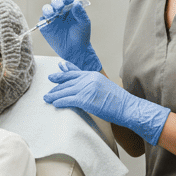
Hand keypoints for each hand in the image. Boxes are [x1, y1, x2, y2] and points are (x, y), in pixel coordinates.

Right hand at [39, 0, 101, 71]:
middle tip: (60, 6)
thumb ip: (81, 13)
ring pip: (47, 8)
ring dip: (49, 8)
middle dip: (57, 1)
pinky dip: (44, 18)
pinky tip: (48, 19)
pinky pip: (42, 19)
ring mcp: (53, 17)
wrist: (74, 50)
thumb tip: (77, 3)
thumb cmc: (81, 35)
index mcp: (72, 7)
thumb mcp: (84, 24)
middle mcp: (61, 10)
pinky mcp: (46, 25)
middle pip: (57, 0)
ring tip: (52, 13)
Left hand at [44, 61, 169, 144]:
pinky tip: (55, 104)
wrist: (128, 107)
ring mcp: (87, 88)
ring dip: (55, 94)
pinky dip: (60, 101)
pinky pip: (68, 99)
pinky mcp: (85, 99)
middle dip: (57, 83)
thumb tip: (88, 90)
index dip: (65, 71)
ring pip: (66, 90)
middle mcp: (89, 79)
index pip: (76, 72)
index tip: (59, 68)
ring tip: (47, 98)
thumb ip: (94, 85)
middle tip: (49, 83)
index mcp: (94, 75)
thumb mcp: (106, 88)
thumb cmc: (119, 102)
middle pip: (68, 80)